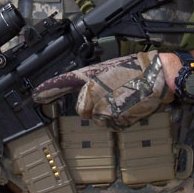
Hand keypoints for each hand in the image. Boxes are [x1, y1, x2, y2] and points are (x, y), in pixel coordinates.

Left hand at [33, 51, 173, 128]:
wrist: (159, 77)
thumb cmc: (136, 69)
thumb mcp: (108, 68)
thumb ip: (89, 79)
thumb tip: (79, 91)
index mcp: (92, 79)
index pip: (65, 83)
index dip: (48, 90)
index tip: (34, 96)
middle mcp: (95, 95)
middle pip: (84, 109)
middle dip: (94, 104)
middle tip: (112, 93)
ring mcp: (107, 111)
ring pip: (98, 118)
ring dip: (107, 112)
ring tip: (123, 97)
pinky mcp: (118, 122)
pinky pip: (112, 124)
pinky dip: (118, 118)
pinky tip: (128, 106)